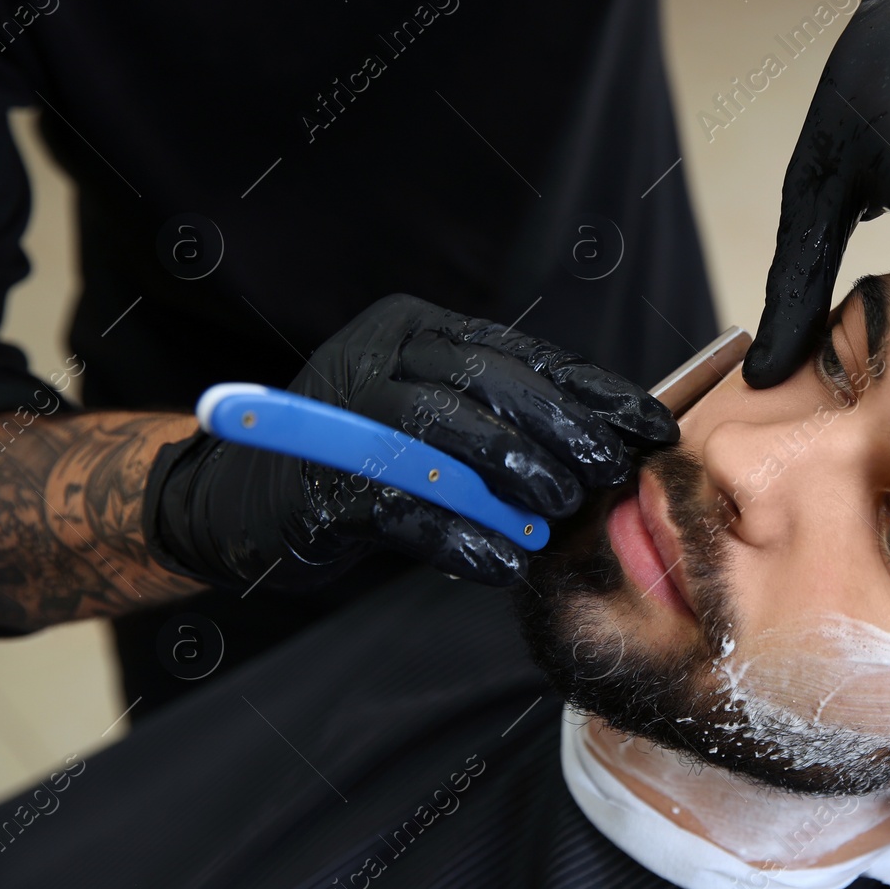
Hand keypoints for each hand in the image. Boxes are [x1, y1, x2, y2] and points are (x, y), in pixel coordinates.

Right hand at [143, 295, 677, 589]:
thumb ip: (508, 423)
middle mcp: (377, 354)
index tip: (650, 425)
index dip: (592, 391)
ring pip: (442, 428)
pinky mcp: (315, 478)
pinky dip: (456, 531)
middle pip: (485, 380)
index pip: (523, 354)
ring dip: (511, 472)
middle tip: (608, 471)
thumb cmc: (362, 464)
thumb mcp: (441, 428)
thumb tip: (612, 445)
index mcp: (418, 331)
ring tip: (559, 509)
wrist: (239, 503)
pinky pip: (400, 500)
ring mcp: (341, 412)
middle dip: (559, 427)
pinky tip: (501, 557)